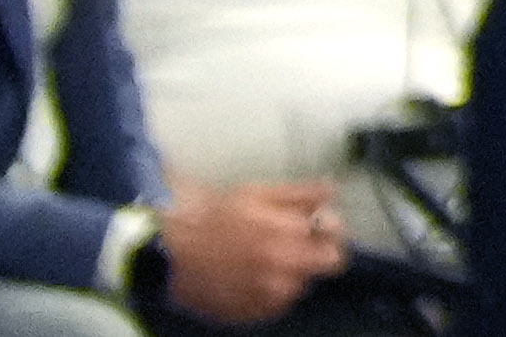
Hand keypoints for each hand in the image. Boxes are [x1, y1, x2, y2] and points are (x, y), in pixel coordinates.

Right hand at [157, 180, 351, 323]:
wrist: (169, 248)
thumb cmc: (214, 216)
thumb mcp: (260, 192)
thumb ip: (302, 194)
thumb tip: (331, 190)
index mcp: (287, 238)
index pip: (335, 247)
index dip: (329, 233)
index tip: (317, 225)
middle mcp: (280, 272)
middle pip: (326, 269)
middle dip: (316, 253)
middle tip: (296, 243)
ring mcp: (263, 298)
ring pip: (299, 287)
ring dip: (291, 273)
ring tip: (265, 258)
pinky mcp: (246, 314)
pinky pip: (274, 306)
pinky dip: (269, 292)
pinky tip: (251, 276)